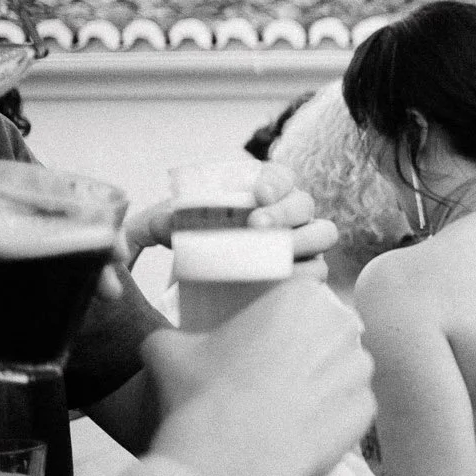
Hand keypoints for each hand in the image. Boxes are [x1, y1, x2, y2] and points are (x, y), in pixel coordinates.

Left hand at [125, 162, 338, 264]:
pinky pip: (320, 269)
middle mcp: (287, 218)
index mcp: (261, 196)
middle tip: (257, 225)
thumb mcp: (167, 234)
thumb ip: (152, 225)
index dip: (275, 181)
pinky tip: (288, 277)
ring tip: (280, 251)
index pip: (281, 176)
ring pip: (323, 232)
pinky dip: (309, 271)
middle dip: (285, 210)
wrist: (202, 299)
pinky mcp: (304, 277)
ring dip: (305, 237)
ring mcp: (300, 247)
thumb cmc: (194, 252)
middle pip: (304, 202)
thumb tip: (162, 220)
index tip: (256, 194)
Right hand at [145, 274, 373, 475]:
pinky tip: (299, 434)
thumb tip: (163, 343)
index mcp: (302, 297)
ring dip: (323, 387)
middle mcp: (342, 326)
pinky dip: (331, 421)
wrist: (230, 458)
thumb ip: (172, 337)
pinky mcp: (366, 410)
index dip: (280, 329)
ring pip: (344, 372)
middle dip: (307, 356)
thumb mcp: (169, 350)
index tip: (260, 351)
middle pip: (328, 336)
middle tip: (272, 383)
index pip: (302, 304)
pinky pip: (350, 410)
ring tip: (284, 412)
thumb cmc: (202, 394)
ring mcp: (359, 370)